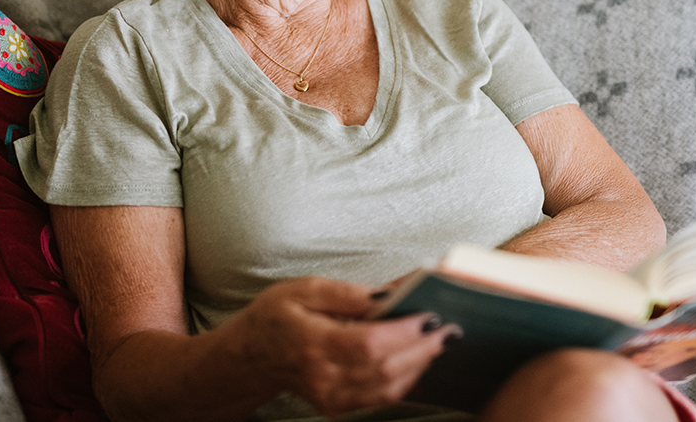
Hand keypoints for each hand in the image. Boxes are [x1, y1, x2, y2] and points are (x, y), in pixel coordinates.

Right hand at [230, 277, 453, 414]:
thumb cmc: (273, 318)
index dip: (404, 332)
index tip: (430, 315)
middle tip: (447, 328)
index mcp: (311, 343)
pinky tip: (418, 360)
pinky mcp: (336, 406)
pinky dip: (404, 379)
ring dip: (419, 364)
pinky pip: (379, 398)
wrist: (247, 358)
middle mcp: (321, 377)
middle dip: (422, 348)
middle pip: (384, 369)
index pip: (368, 344)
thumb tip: (390, 293)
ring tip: (439, 340)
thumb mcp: (303, 289)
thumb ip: (347, 293)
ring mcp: (329, 397)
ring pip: (387, 388)